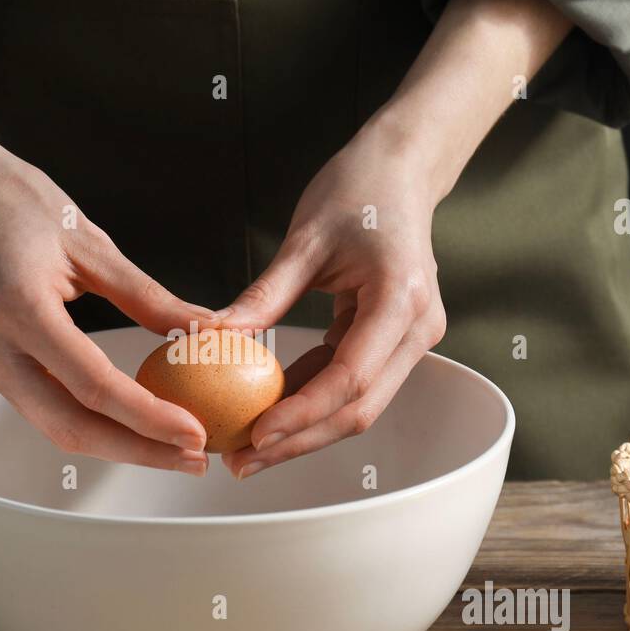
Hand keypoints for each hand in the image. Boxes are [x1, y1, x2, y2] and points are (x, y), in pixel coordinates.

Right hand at [0, 134, 216, 474]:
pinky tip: (131, 422)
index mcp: (20, 309)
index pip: (94, 386)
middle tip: (194, 457)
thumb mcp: (89, 242)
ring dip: (117, 444)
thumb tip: (204, 330)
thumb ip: (146, 296)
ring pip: (55, 427)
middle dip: (138, 451)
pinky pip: (43, 408)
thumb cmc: (12, 200)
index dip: (149, 418)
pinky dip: (91, 422)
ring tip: (172, 448)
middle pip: (71, 427)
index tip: (194, 433)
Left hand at [218, 115, 447, 478]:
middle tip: (240, 460)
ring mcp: (410, 339)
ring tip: (246, 448)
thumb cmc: (357, 190)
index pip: (350, 377)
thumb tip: (212, 340)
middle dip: (298, 440)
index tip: (255, 433)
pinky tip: (267, 413)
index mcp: (399, 298)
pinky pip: (351, 382)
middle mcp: (416, 328)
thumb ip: (264, 295)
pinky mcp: (393, 341)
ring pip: (357, 405)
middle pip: (358, 408)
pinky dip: (310, 400)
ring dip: (303, 430)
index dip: (303, 413)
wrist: (402, 170)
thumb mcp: (304, 239)